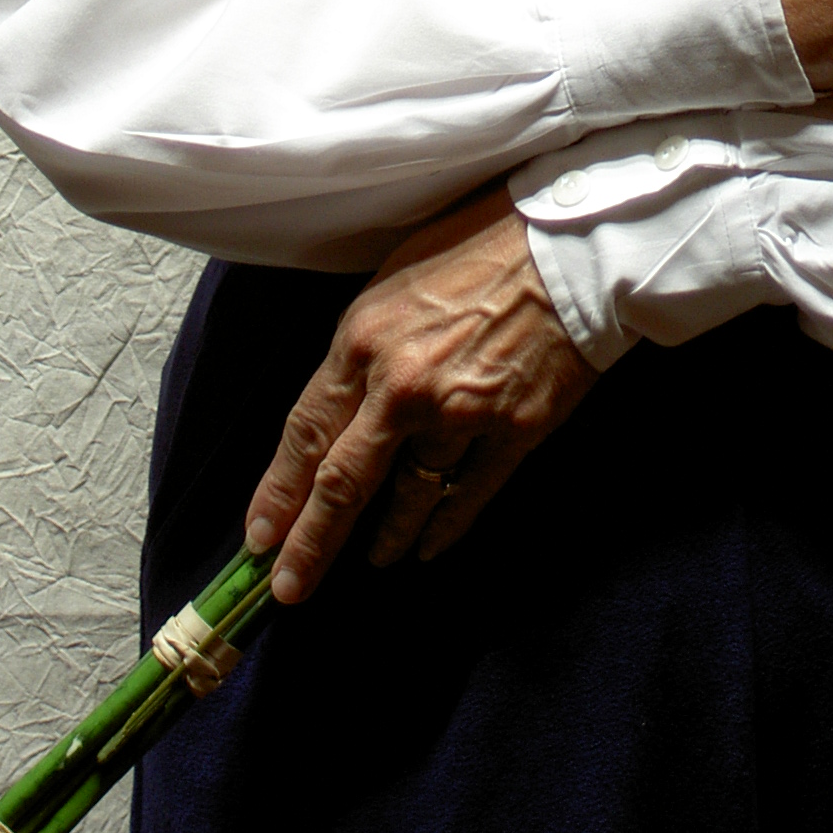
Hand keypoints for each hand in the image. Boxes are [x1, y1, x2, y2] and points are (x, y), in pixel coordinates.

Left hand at [244, 185, 595, 602]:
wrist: (572, 244)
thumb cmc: (482, 245)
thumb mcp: (395, 281)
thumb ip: (363, 349)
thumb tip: (341, 406)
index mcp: (364, 341)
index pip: (306, 434)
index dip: (279, 492)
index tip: (259, 536)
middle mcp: (403, 386)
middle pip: (343, 483)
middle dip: (310, 544)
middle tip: (288, 589)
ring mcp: (461, 414)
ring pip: (409, 495)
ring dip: (387, 536)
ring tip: (376, 558)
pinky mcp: (514, 431)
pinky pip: (470, 494)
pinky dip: (447, 525)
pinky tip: (431, 545)